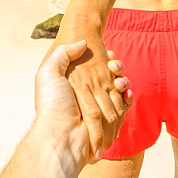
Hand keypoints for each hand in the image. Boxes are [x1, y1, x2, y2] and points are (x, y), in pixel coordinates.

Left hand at [35, 41, 131, 162]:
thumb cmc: (52, 103)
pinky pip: (125, 106)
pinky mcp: (110, 120)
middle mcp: (89, 97)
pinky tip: (126, 92)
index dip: (106, 59)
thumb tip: (82, 43)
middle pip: (110, 77)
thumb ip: (63, 54)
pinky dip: (128, 98)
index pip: (97, 67)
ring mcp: (100, 109)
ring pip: (120, 89)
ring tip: (120, 79)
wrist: (58, 134)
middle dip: (117, 69)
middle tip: (112, 65)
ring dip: (124, 81)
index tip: (108, 54)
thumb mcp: (48, 72)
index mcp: (77, 85)